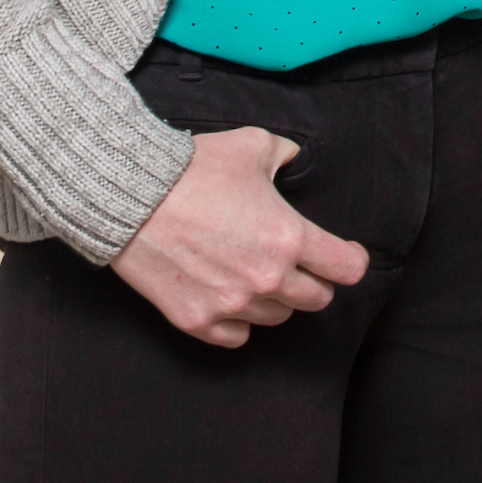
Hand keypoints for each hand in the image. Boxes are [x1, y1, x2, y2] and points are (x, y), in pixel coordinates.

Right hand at [109, 127, 370, 346]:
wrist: (130, 196)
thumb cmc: (193, 168)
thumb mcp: (253, 145)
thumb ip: (284, 154)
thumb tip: (293, 158)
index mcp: (290, 238)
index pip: (348, 269)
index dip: (351, 260)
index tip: (344, 254)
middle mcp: (267, 278)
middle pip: (317, 299)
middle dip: (313, 281)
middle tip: (297, 265)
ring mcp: (231, 303)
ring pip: (277, 318)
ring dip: (275, 300)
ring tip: (257, 276)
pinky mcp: (196, 319)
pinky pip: (236, 337)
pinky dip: (238, 322)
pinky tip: (231, 299)